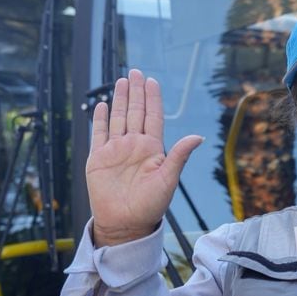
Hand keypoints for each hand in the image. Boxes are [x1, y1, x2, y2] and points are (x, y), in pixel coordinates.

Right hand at [86, 70, 202, 246]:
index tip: (152, 81)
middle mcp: (134, 146)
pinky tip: (102, 105)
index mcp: (152, 149)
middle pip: (135, 112)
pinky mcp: (98, 158)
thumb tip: (198, 137)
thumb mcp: (168, 179)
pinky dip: (100, 119)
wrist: (125, 224)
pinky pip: (99, 134)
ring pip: (118, 118)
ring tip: (121, 81)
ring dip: (120, 100)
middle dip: (136, 92)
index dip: (152, 99)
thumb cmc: (150, 206)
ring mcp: (116, 151)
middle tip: (135, 71)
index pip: (153, 117)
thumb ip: (179, 156)